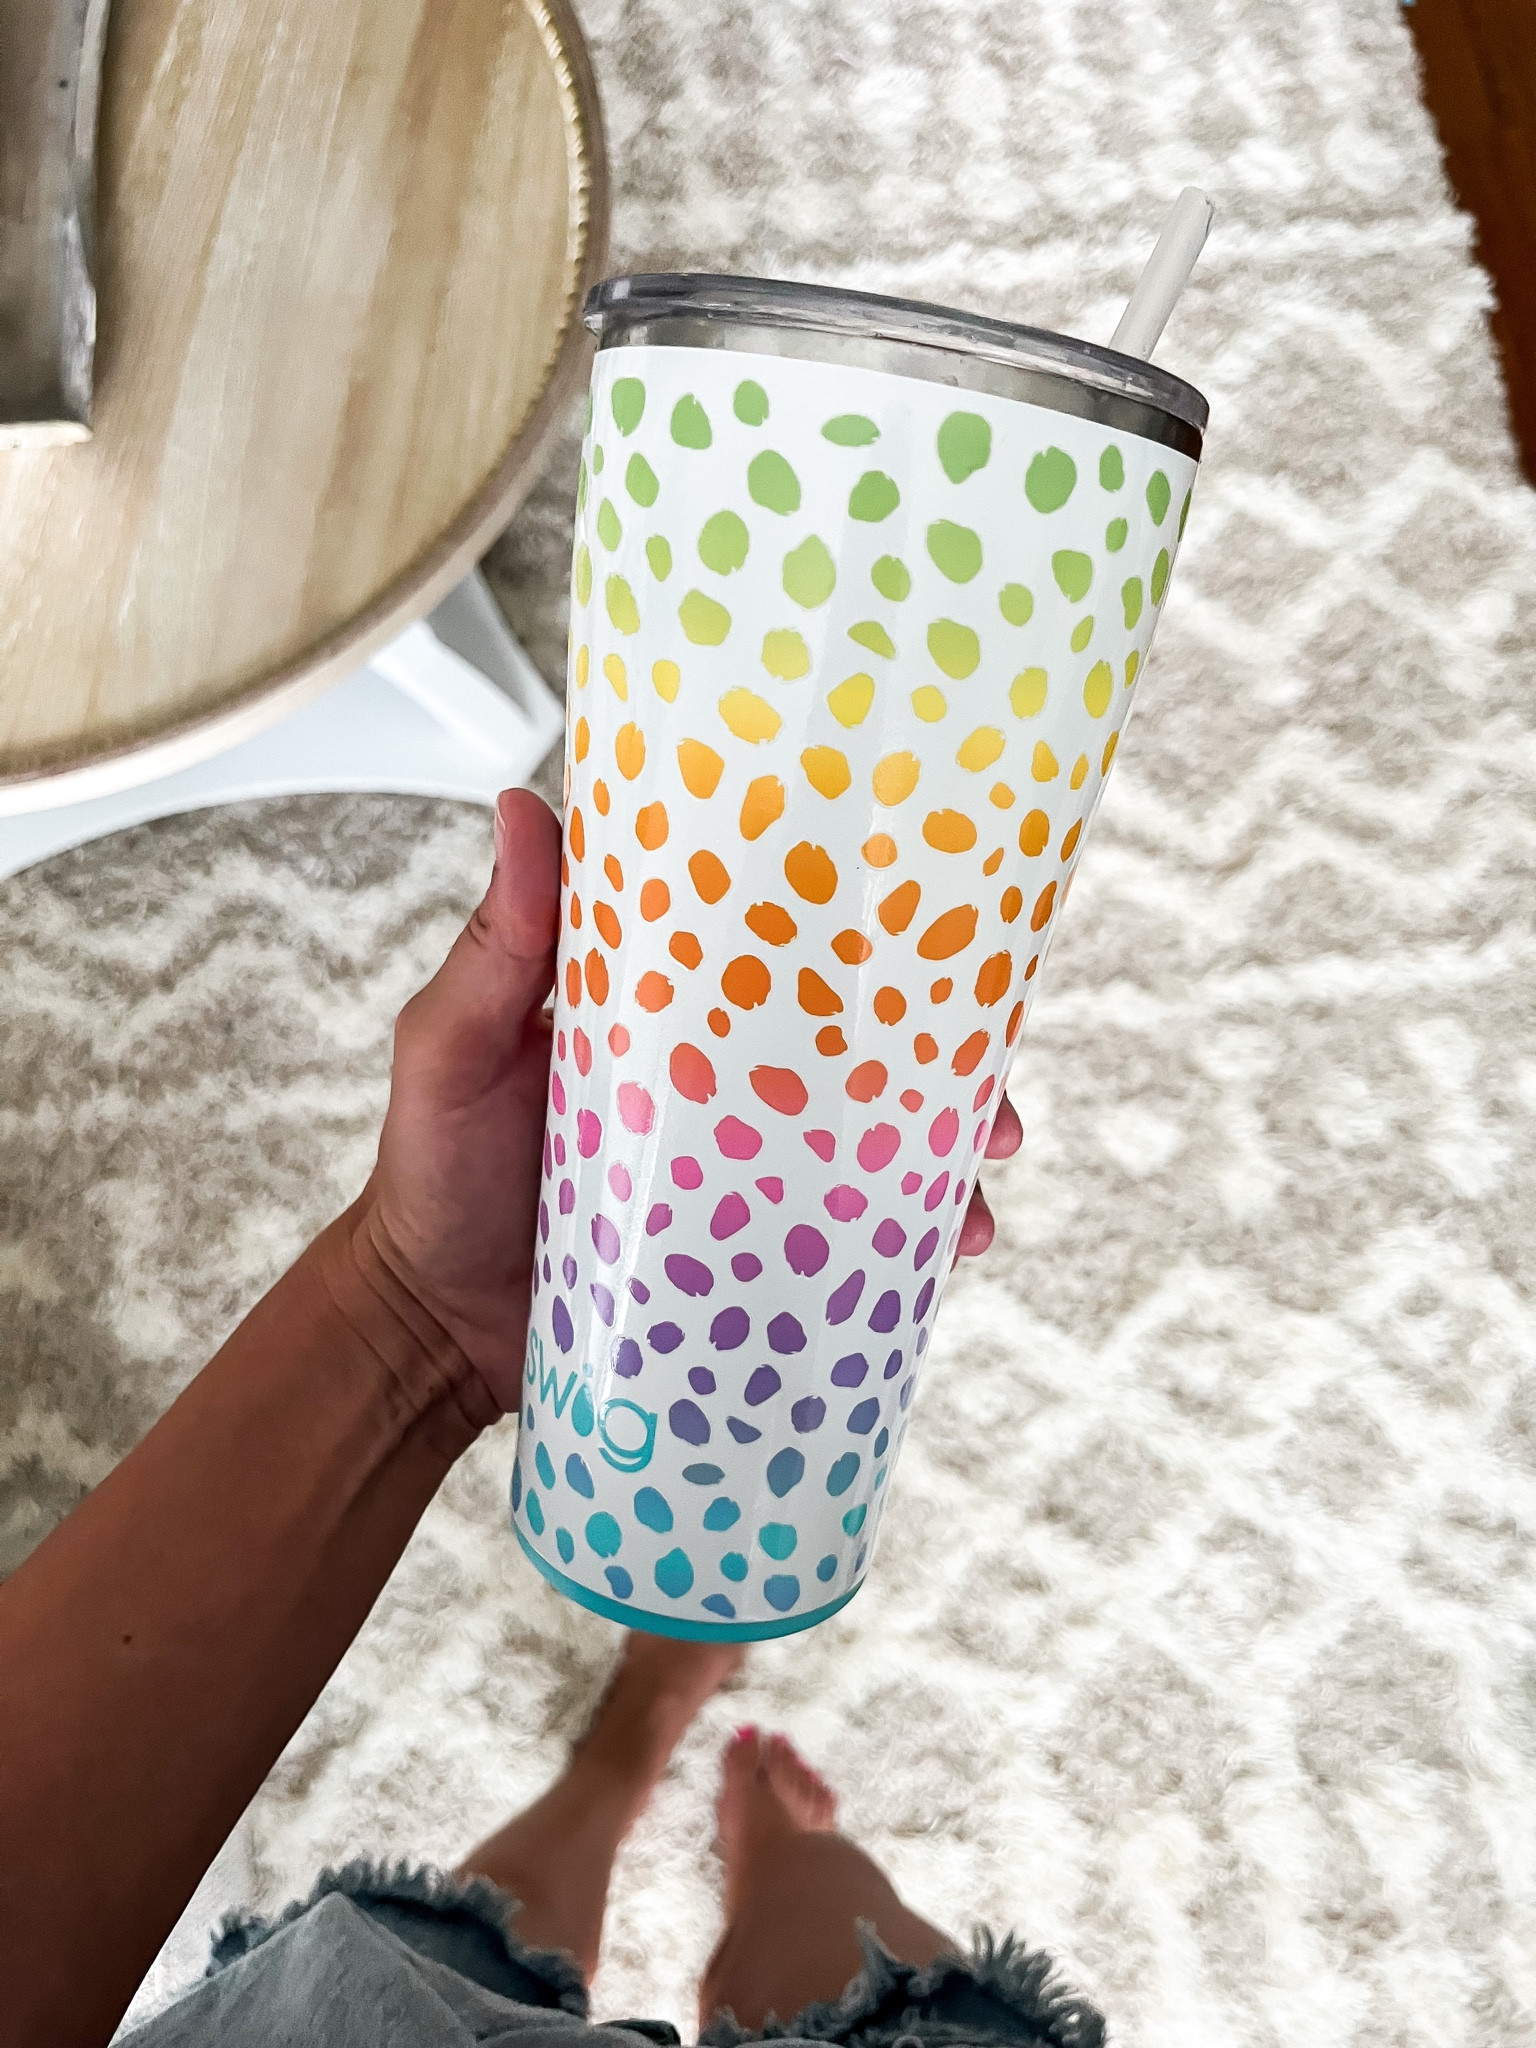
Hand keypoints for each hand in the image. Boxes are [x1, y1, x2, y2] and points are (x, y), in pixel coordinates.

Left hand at [358, 788, 1020, 1414]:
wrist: (432, 1329)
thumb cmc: (433, 1174)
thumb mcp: (453, 1049)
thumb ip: (494, 949)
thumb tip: (522, 806)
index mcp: (659, 1004)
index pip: (768, 943)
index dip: (852, 926)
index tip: (927, 907)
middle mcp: (715, 1073)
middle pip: (847, 1040)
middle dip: (935, 1047)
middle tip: (988, 1065)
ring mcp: (740, 1161)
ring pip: (865, 1135)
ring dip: (939, 1144)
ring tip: (982, 1167)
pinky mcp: (749, 1242)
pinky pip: (843, 1229)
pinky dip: (903, 1236)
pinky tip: (944, 1249)